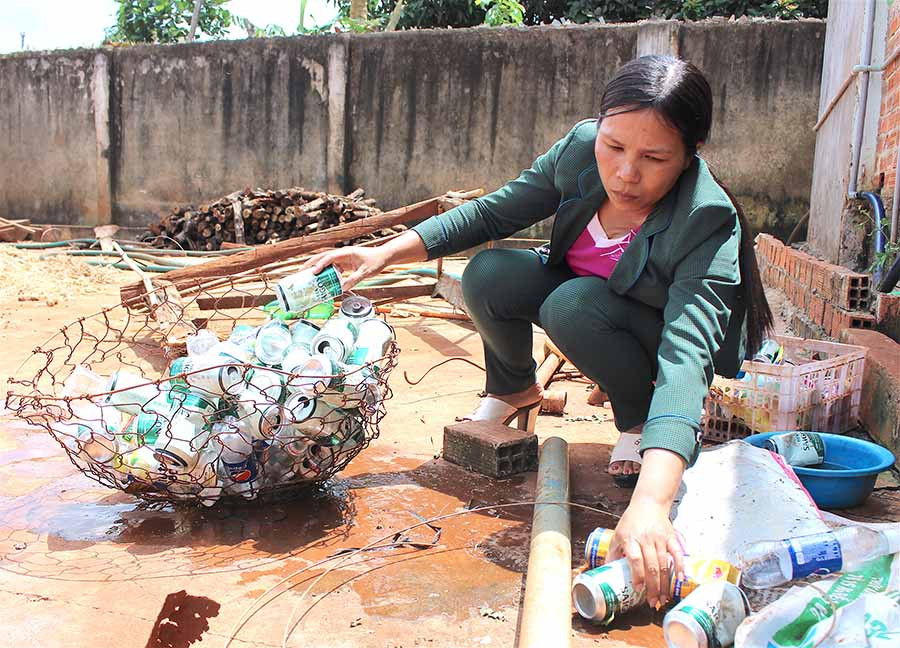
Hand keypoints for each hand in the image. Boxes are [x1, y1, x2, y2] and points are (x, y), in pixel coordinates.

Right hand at [300, 246, 388, 291]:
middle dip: (310, 264)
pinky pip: (332, 267)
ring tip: (306, 276)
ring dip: (315, 267)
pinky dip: (325, 272)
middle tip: (300, 272)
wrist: (384, 256)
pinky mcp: (345, 263)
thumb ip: (354, 279)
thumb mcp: (366, 272)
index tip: (313, 272)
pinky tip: (321, 280)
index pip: (329, 258)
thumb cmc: (376, 261)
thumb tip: (342, 288)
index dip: (320, 265)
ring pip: (325, 262)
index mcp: (346, 253)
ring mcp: (343, 258)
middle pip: (322, 257)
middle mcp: (342, 254)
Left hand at [606, 493, 685, 608]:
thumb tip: (605, 570)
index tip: (638, 589)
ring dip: (665, 583)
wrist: (648, 503)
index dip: (638, 575)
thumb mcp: (618, 534)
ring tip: (664, 598)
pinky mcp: (671, 536)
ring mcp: (660, 538)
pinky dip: (680, 567)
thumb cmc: (631, 521)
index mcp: (630, 539)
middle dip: (653, 587)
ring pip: (664, 563)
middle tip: (654, 602)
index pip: (635, 559)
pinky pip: (677, 553)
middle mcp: (646, 539)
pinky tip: (680, 579)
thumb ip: (613, 552)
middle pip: (651, 566)